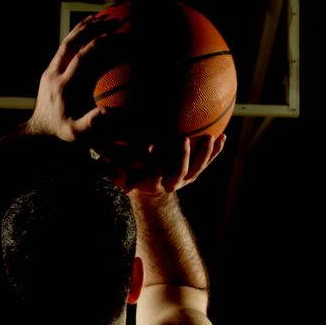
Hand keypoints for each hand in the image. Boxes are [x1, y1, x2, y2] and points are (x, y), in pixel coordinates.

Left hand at [24, 15, 119, 140]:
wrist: (40, 129)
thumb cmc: (62, 131)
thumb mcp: (76, 133)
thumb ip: (91, 124)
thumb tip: (109, 113)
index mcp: (64, 86)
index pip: (81, 59)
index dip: (97, 45)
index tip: (114, 36)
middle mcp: (55, 74)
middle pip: (71, 44)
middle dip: (90, 30)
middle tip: (109, 21)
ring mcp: (51, 70)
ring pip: (65, 43)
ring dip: (82, 28)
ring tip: (100, 17)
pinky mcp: (50, 70)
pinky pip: (63, 48)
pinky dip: (76, 36)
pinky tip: (87, 29)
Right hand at [101, 134, 226, 195]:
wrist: (150, 187)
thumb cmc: (133, 174)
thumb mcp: (122, 172)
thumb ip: (115, 168)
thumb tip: (102, 155)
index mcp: (155, 181)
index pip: (155, 171)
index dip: (155, 161)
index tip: (152, 145)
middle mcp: (173, 182)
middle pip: (181, 170)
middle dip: (183, 156)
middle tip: (183, 139)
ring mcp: (187, 177)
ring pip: (199, 167)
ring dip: (205, 153)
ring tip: (211, 137)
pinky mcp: (196, 172)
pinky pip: (208, 162)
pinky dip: (216, 151)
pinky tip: (223, 137)